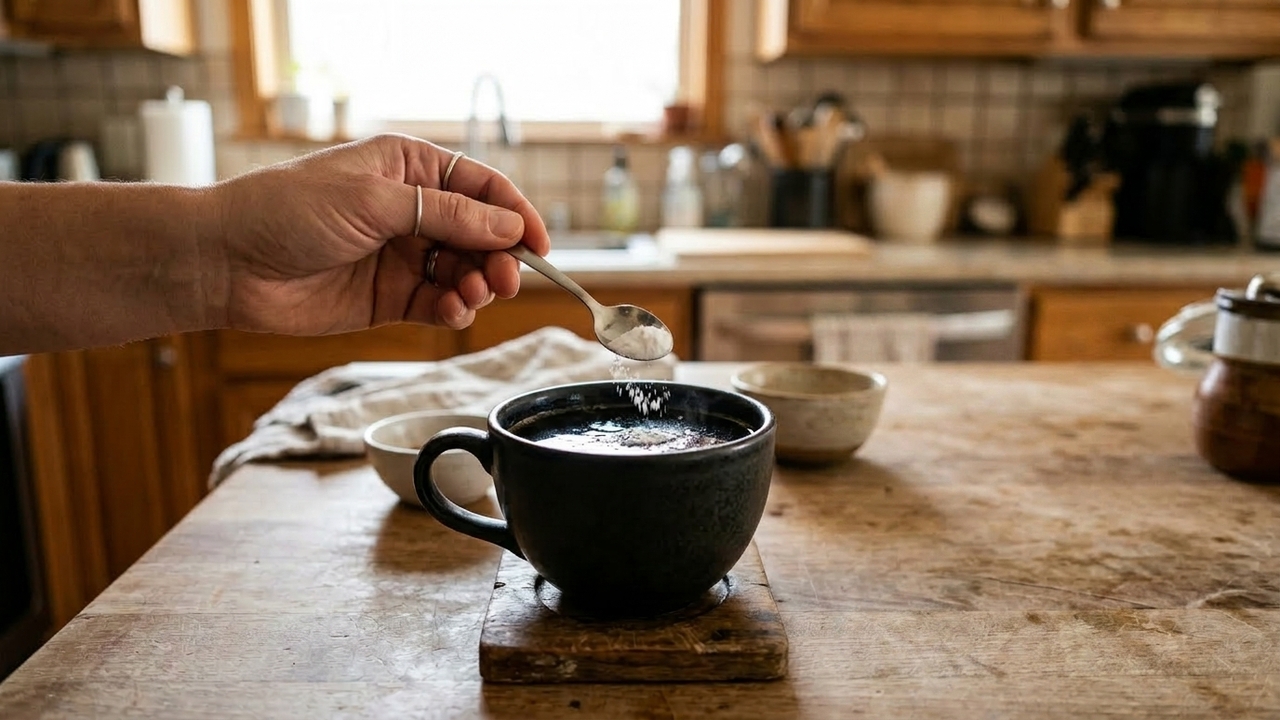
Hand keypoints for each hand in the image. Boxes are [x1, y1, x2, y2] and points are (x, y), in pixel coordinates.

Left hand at [213, 133, 549, 333]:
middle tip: (504, 280)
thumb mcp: (375, 202)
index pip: (483, 188)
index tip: (540, 247)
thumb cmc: (289, 211)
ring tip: (472, 295)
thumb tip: (509, 227)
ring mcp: (402, 255)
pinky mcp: (390, 298)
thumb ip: (447, 216)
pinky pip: (440, 304)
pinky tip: (450, 311)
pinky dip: (453, 310)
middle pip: (482, 235)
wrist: (228, 262)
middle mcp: (412, 210)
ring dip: (479, 286)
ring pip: (466, 272)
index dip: (516, 215)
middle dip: (500, 258)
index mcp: (410, 168)